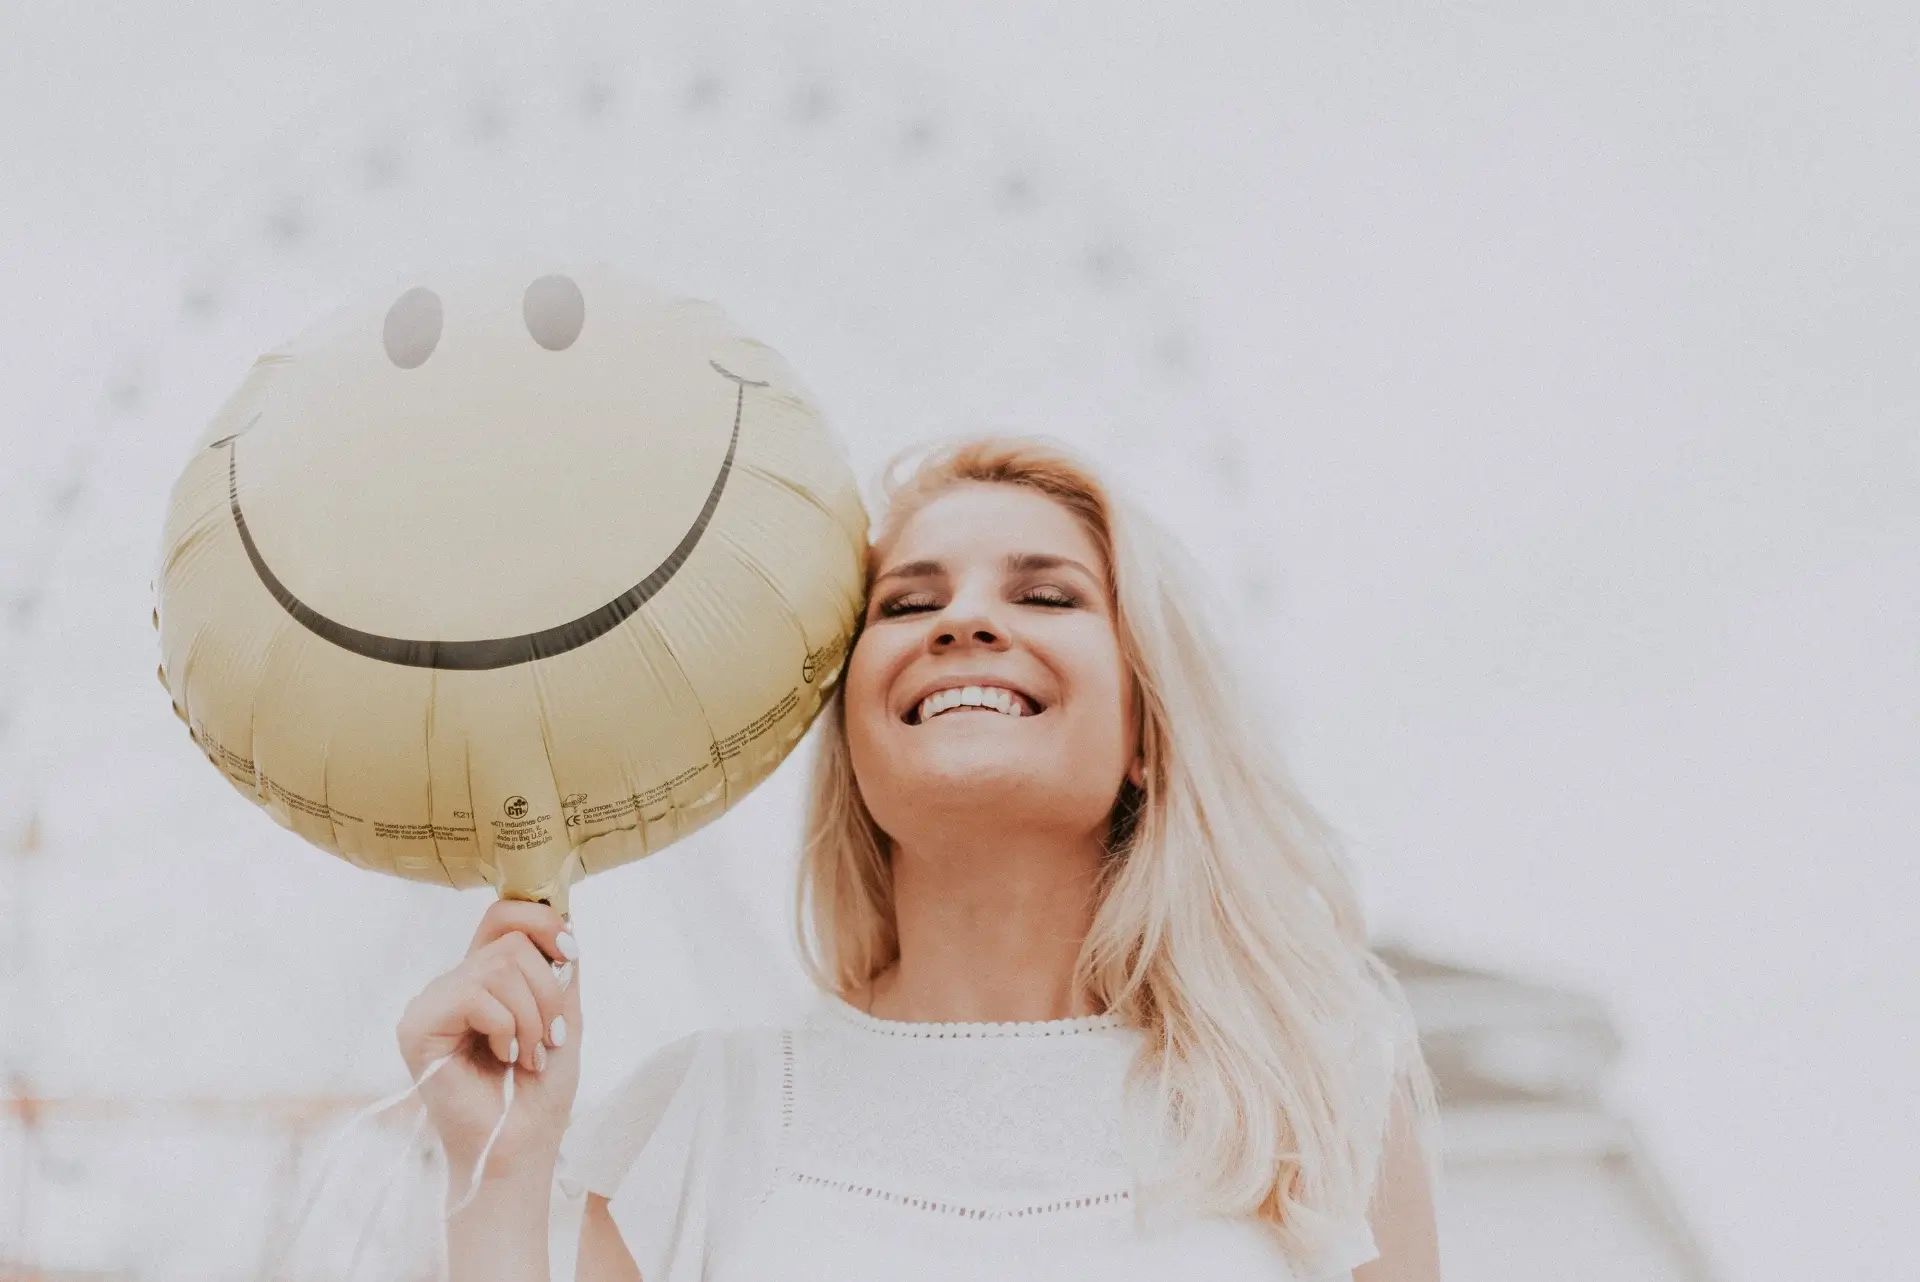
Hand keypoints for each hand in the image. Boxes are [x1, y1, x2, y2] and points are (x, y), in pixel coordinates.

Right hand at [395, 898, 582, 1181]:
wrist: (521, 1145)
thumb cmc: (540, 1089)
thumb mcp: (563, 1014)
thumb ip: (559, 966)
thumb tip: (564, 913)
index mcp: (484, 977)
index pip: (503, 915)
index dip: (543, 920)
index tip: (570, 955)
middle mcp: (453, 983)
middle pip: (510, 940)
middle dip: (548, 990)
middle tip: (549, 1038)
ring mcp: (432, 1002)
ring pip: (499, 966)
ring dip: (532, 1016)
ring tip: (528, 1055)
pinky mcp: (417, 1026)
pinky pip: (475, 995)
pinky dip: (506, 1027)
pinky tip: (503, 1057)